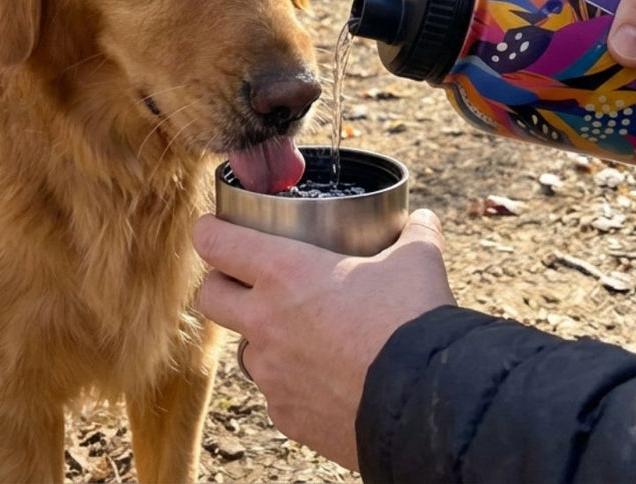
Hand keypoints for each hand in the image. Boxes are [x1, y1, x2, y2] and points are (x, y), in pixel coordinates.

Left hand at [193, 209, 454, 470]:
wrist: (425, 404)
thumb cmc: (412, 322)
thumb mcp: (416, 262)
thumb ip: (415, 234)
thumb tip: (424, 220)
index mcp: (285, 272)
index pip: (216, 242)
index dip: (209, 230)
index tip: (214, 227)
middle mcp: (265, 321)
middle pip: (209, 296)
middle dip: (219, 283)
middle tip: (246, 279)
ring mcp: (271, 373)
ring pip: (245, 348)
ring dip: (261, 336)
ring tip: (299, 331)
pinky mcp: (286, 415)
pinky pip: (275, 392)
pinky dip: (291, 380)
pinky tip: (324, 375)